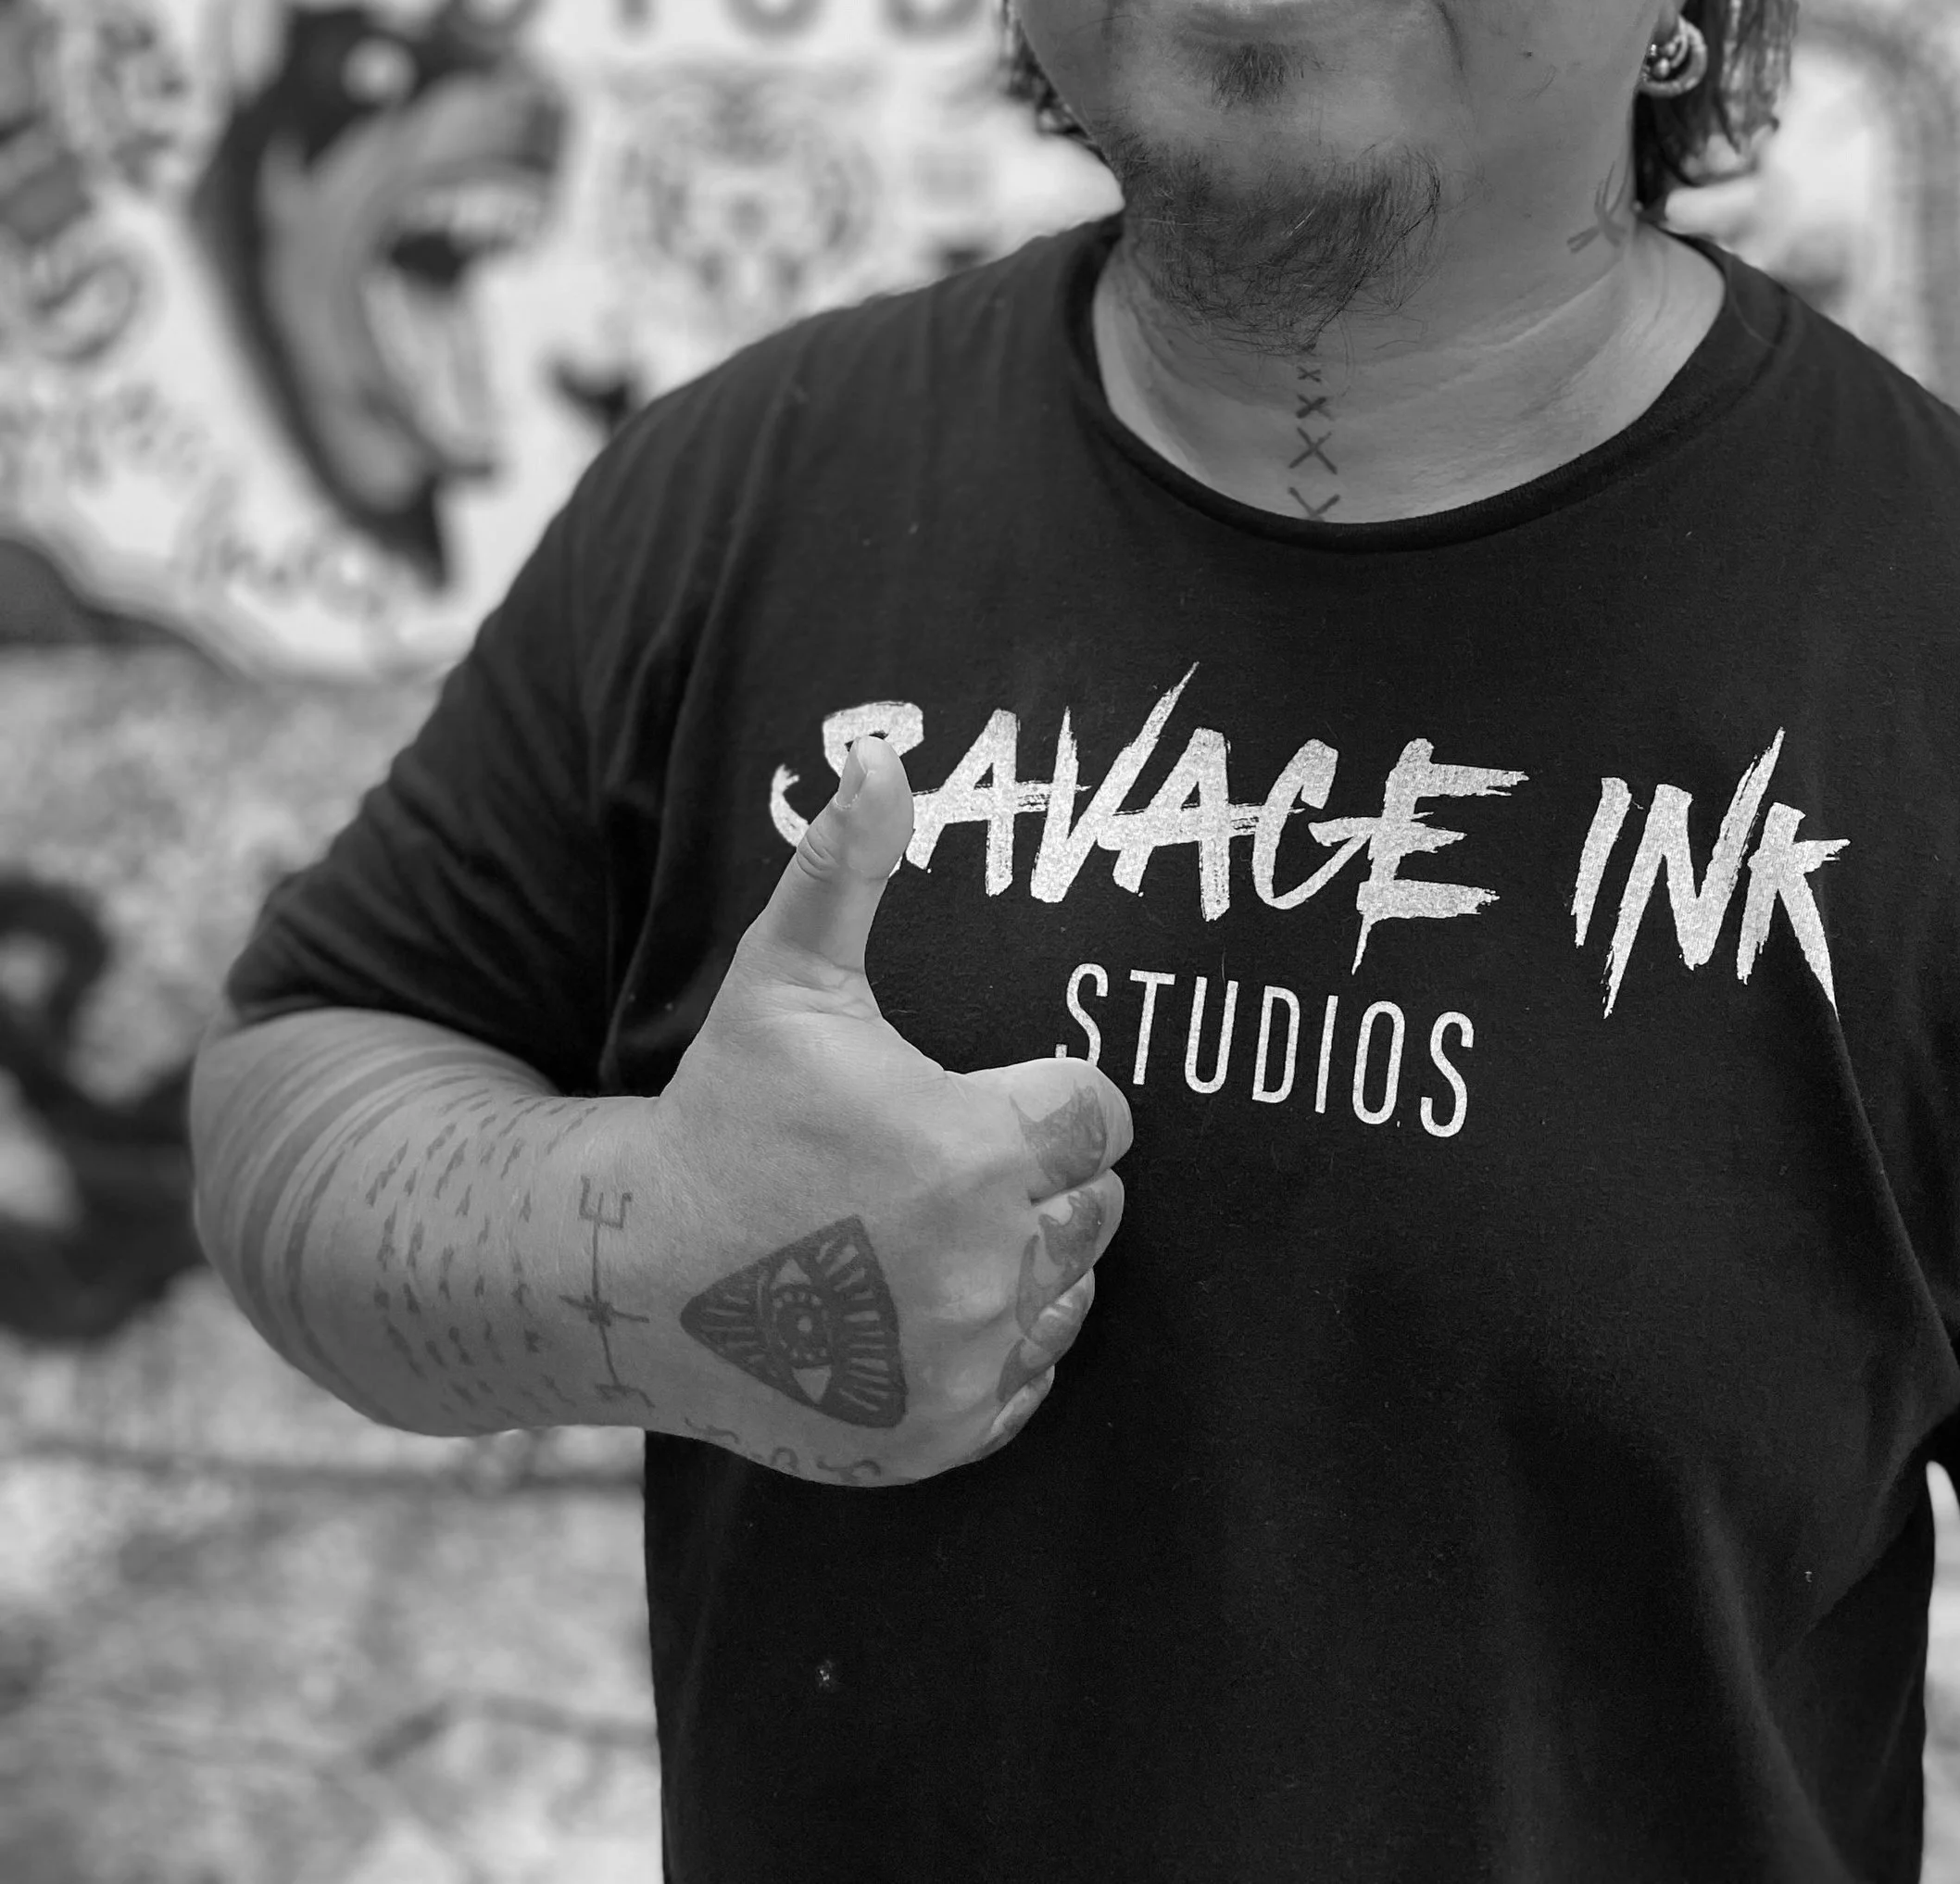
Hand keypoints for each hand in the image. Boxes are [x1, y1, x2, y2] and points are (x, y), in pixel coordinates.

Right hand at [642, 737, 1131, 1483]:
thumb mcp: (784, 979)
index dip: (1047, 1094)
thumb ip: (847, 866)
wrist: (632, 1275)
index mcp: (975, 1150)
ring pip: (1071, 1291)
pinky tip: (916, 1302)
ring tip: (926, 1226)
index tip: (978, 1091)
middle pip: (1097, 1205)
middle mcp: (987, 1266)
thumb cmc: (719, 1109)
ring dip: (1024, 1259)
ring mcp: (967, 1362)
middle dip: (1040, 1176)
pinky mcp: (944, 1433)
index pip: (1102, 1115)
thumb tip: (884, 751)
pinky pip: (1028, 1379)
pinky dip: (992, 1347)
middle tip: (944, 1161)